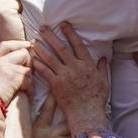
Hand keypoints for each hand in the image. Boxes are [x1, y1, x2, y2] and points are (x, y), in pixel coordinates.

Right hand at [0, 39, 33, 105]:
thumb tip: (10, 69)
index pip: (6, 45)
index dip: (19, 44)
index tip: (27, 47)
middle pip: (23, 52)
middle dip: (29, 63)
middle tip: (28, 75)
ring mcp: (7, 68)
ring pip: (28, 67)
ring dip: (30, 78)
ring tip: (28, 88)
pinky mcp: (14, 78)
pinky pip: (28, 79)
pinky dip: (30, 88)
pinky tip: (28, 94)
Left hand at [32, 21, 109, 137]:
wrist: (87, 114)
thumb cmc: (96, 99)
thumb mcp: (104, 81)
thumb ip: (102, 68)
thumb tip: (103, 58)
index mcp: (87, 65)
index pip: (77, 45)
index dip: (70, 33)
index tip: (63, 24)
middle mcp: (75, 67)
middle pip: (61, 48)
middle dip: (51, 37)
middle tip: (43, 28)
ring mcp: (64, 76)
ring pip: (51, 58)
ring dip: (41, 48)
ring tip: (34, 41)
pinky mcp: (56, 85)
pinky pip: (45, 72)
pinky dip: (39, 65)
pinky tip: (32, 59)